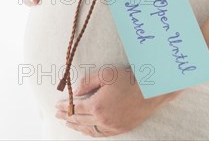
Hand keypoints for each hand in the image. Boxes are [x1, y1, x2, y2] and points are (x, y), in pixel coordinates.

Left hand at [54, 67, 181, 136]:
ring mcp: (111, 126)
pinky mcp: (119, 129)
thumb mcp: (106, 74)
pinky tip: (85, 129)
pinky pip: (99, 134)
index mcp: (96, 105)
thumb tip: (75, 91)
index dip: (64, 107)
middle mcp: (102, 119)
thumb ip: (87, 81)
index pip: (74, 108)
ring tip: (68, 123)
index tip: (57, 106)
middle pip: (79, 120)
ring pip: (88, 129)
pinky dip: (89, 132)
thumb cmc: (129, 80)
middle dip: (66, 116)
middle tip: (57, 115)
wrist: (151, 92)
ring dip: (76, 126)